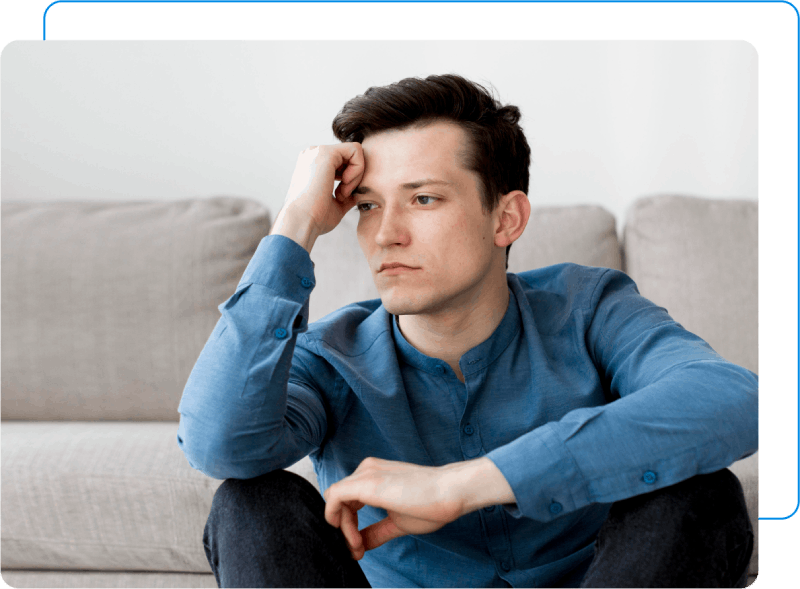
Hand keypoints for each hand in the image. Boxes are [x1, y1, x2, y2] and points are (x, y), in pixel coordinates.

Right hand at [282, 142, 365, 237]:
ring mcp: (318, 151)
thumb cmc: (315, 218)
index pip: (342, 162)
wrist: (302, 221)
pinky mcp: (326, 153)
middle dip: (354, 176)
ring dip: (356, 174)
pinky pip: (355, 150)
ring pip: (354, 152)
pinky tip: (346, 183)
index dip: (350, 179)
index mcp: (312, 165)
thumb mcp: (334, 205)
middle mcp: (313, 155)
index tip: (342, 195)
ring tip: (343, 192)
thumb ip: (345, 196)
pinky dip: (358, 168)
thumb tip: (355, 194)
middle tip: (343, 195)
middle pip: (349, 156)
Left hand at [323, 457, 464, 559]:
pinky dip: (337, 521)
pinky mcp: (366, 483)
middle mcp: (366, 469)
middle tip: (358, 549)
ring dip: (343, 528)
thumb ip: (376, 531)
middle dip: (344, 528)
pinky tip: (353, 538)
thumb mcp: (397, 521)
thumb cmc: (431, 503)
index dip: (348, 525)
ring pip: (334, 500)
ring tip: (359, 546)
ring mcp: (366, 474)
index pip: (346, 499)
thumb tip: (361, 544)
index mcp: (373, 474)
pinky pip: (334, 498)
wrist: (451, 492)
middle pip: (338, 500)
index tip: (360, 546)